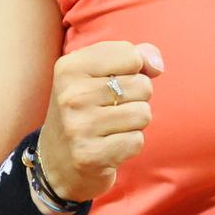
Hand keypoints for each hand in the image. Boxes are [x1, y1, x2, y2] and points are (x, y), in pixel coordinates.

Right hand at [35, 40, 163, 201]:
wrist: (57, 160)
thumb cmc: (87, 108)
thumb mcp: (99, 73)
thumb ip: (133, 57)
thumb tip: (157, 65)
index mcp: (69, 67)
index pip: (131, 54)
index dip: (133, 69)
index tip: (113, 81)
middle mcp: (71, 95)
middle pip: (142, 85)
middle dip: (136, 98)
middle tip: (111, 109)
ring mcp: (79, 127)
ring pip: (143, 114)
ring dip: (135, 123)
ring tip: (111, 127)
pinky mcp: (90, 155)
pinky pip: (137, 141)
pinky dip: (130, 145)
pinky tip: (109, 145)